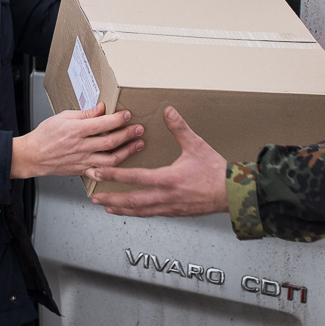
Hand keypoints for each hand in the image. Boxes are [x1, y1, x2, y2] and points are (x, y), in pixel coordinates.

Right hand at [11, 104, 143, 178]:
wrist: (33, 155)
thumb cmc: (45, 135)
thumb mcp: (63, 117)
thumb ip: (84, 114)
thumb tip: (101, 108)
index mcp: (76, 130)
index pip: (102, 124)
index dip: (118, 119)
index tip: (127, 114)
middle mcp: (81, 147)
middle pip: (110, 142)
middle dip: (128, 134)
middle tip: (140, 129)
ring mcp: (83, 160)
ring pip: (110, 160)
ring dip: (127, 152)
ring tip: (139, 144)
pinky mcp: (82, 170)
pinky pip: (101, 173)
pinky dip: (114, 171)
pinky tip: (124, 165)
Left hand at [87, 107, 228, 216]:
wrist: (231, 193)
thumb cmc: (215, 171)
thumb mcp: (196, 145)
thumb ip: (180, 128)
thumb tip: (168, 111)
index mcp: (168, 179)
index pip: (135, 177)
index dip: (114, 175)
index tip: (98, 173)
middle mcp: (165, 196)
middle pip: (131, 200)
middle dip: (110, 198)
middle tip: (94, 196)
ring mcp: (169, 207)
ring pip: (139, 211)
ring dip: (121, 208)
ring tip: (106, 206)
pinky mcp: (174, 212)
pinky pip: (151, 214)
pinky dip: (137, 213)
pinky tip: (131, 211)